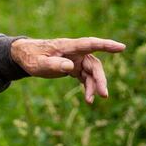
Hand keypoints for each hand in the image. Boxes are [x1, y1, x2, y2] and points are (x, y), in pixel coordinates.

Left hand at [10, 36, 125, 103]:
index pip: (90, 44)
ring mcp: (75, 59)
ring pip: (91, 72)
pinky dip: (87, 87)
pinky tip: (88, 99)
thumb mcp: (38, 63)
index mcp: (68, 46)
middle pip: (94, 64)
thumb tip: (70, 67)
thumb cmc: (30, 57)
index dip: (106, 45)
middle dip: (100, 79)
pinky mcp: (73, 67)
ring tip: (90, 101)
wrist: (24, 55)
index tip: (121, 47)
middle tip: (103, 94)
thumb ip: (53, 65)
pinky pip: (85, 77)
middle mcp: (75, 52)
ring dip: (94, 86)